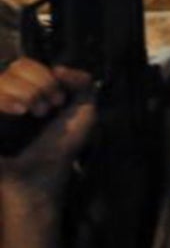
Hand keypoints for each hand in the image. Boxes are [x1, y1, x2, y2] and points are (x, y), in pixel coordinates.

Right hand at [0, 59, 96, 190]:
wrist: (38, 182)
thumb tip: (58, 67)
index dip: (45, 76)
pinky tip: (20, 112)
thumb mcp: (83, 113)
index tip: (59, 101)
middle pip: (14, 67)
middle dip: (39, 84)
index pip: (25, 65)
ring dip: (26, 92)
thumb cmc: (59, 149)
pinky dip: (5, 99)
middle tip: (48, 109)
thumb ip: (82, 83)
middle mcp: (6, 98)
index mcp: (26, 92)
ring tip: (34, 113)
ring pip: (1, 78)